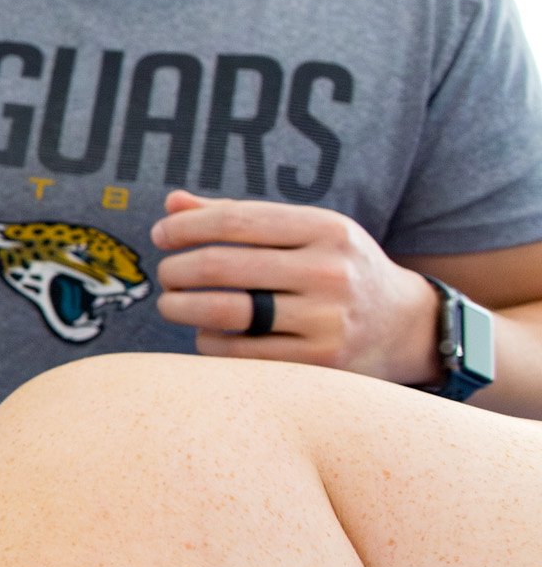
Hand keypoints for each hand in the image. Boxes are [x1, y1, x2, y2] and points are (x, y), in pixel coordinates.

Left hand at [151, 190, 442, 384]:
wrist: (405, 327)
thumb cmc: (335, 270)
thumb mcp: (306, 233)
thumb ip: (239, 217)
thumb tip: (172, 203)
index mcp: (326, 229)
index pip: (235, 220)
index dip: (186, 227)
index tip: (160, 235)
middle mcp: (330, 271)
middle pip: (221, 266)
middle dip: (176, 270)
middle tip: (165, 274)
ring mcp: (327, 320)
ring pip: (224, 311)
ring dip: (180, 307)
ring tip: (172, 303)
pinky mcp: (319, 363)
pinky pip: (237, 352)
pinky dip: (207, 342)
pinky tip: (205, 333)